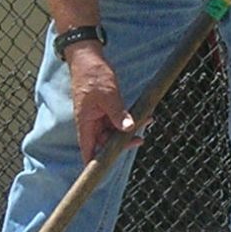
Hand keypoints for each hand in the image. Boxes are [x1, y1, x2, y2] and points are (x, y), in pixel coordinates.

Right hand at [66, 44, 137, 159]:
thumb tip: (128, 129)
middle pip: (104, 142)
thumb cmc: (93, 75)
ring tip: (145, 123)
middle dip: (121, 143)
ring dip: (127, 130)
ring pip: (112, 131)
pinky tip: (142, 116)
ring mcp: (97, 116)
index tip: (101, 174)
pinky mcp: (104, 108)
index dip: (93, 163)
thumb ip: (118, 114)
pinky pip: (116, 119)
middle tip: (138, 140)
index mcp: (85, 123)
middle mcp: (90, 122)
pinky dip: (127, 119)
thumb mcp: (108, 96)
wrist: (88, 57)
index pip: (87, 150)